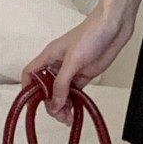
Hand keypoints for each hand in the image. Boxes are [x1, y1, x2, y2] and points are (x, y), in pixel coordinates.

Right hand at [20, 5, 135, 124]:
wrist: (114, 25)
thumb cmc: (92, 32)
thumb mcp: (73, 60)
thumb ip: (62, 83)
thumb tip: (54, 103)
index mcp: (49, 56)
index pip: (30, 73)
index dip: (27, 88)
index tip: (32, 104)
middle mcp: (58, 64)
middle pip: (46, 88)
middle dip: (49, 102)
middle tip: (58, 114)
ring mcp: (72, 70)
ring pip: (61, 92)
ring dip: (62, 105)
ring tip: (67, 118)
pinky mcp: (85, 74)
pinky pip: (75, 92)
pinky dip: (74, 102)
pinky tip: (75, 110)